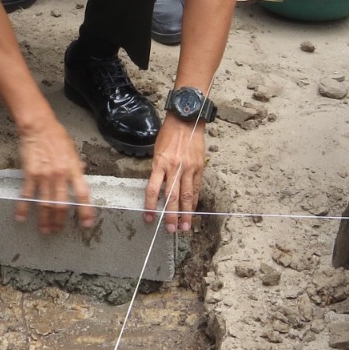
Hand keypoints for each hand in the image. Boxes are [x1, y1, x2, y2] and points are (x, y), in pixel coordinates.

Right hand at [16, 117, 94, 233]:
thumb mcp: (72, 150)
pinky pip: (28, 195)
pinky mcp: (30, 174)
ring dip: (45, 220)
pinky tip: (21, 218)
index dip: (85, 211)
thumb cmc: (56, 136)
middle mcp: (60, 175)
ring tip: (45, 230)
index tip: (87, 224)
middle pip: (62, 204)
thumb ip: (77, 165)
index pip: (82, 194)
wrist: (38, 127)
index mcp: (73, 169)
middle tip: (59, 230)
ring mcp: (45, 176)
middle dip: (61, 220)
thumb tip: (82, 171)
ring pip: (46, 204)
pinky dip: (24, 208)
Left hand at [145, 115, 205, 233]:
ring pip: (187, 195)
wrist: (187, 120)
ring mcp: (189, 168)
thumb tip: (158, 189)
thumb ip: (158, 170)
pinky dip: (195, 199)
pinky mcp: (199, 167)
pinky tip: (193, 209)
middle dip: (171, 215)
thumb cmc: (169, 134)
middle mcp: (174, 167)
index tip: (149, 218)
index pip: (152, 190)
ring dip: (186, 213)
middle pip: (172, 197)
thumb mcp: (157, 151)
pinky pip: (196, 187)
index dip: (150, 206)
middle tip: (171, 230)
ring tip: (186, 226)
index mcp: (160, 163)